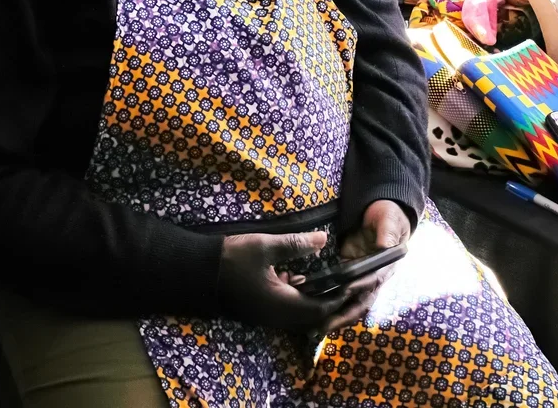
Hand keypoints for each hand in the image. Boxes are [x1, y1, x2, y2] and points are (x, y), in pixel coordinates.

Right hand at [218, 231, 355, 331]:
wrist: (200, 272)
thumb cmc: (232, 259)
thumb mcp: (264, 246)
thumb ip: (295, 244)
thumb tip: (323, 239)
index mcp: (283, 305)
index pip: (322, 308)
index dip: (342, 297)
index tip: (358, 283)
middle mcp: (280, 316)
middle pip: (318, 318)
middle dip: (340, 305)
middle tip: (357, 290)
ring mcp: (271, 316)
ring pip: (306, 316)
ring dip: (325, 304)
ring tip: (340, 287)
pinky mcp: (264, 310)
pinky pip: (293, 312)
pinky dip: (307, 301)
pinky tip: (304, 281)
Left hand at [320, 200, 411, 333]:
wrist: (381, 216)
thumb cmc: (387, 216)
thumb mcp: (389, 220)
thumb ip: (386, 231)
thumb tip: (384, 245)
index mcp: (385, 267)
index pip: (372, 281)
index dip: (359, 287)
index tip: (344, 291)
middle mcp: (372, 278)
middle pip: (358, 303)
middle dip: (341, 316)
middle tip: (322, 327)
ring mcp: (359, 279)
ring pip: (347, 303)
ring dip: (332, 316)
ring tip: (313, 329)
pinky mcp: (347, 273)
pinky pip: (336, 292)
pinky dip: (325, 302)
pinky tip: (308, 309)